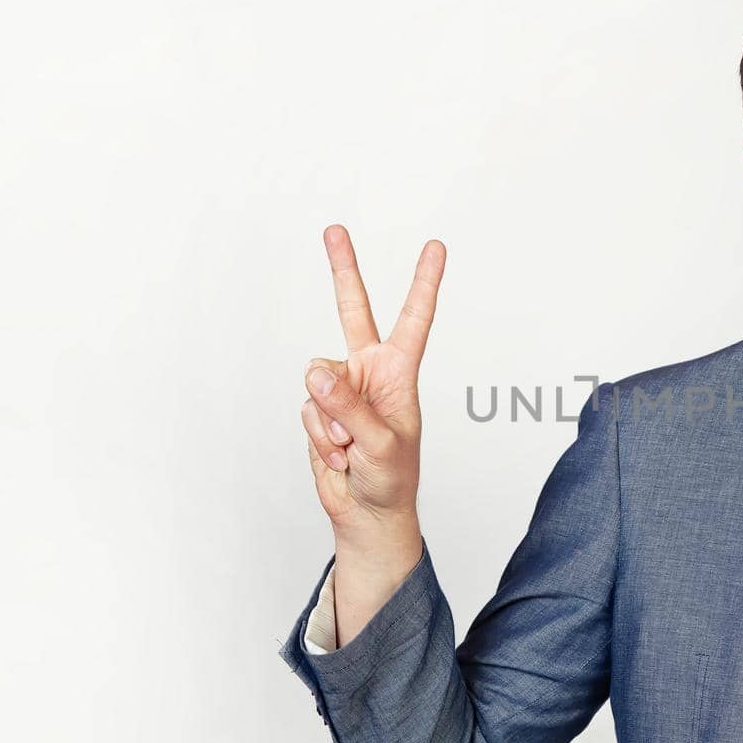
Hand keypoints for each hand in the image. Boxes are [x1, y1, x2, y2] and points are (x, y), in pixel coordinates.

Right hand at [301, 224, 445, 535]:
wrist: (368, 511)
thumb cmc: (392, 479)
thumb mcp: (380, 445)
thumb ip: (349, 407)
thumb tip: (316, 372)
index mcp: (399, 372)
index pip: (414, 319)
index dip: (424, 283)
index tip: (436, 247)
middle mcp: (369, 371)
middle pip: (352, 311)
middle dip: (343, 270)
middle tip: (334, 230)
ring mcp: (342, 388)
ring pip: (316, 381)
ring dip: (328, 421)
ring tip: (350, 446)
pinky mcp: (319, 408)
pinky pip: (306, 409)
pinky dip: (317, 435)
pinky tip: (336, 453)